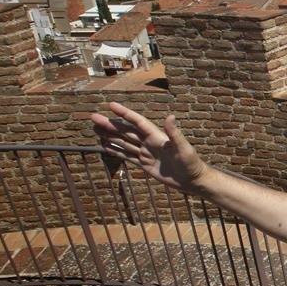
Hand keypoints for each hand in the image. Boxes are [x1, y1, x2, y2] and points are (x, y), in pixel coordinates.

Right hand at [91, 101, 208, 193]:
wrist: (192, 180)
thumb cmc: (191, 163)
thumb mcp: (183, 148)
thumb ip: (175, 133)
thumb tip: (170, 116)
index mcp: (157, 136)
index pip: (137, 121)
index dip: (124, 113)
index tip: (110, 105)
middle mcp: (149, 143)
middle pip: (126, 131)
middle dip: (110, 124)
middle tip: (93, 118)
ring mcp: (146, 153)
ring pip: (124, 142)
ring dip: (110, 136)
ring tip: (95, 130)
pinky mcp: (145, 164)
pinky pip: (127, 156)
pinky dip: (116, 151)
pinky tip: (106, 146)